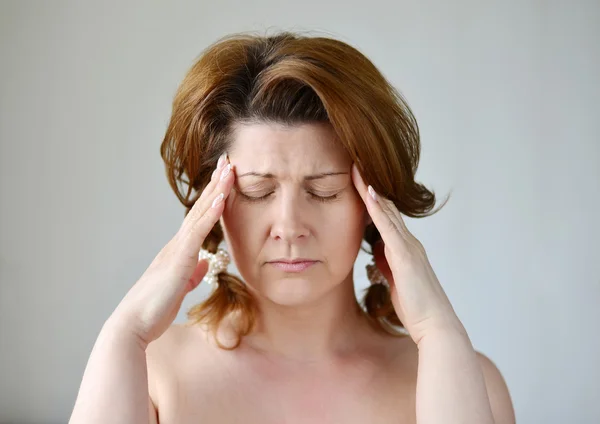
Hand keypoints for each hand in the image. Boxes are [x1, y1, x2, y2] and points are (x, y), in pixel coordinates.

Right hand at [110, 155, 234, 345]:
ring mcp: (178, 248)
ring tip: (228, 170)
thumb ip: (192, 272)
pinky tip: (221, 199)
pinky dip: (211, 214)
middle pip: (201, 207)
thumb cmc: (154, 308)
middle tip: (227, 161)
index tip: (224, 178)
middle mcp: (178, 243)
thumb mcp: (180, 286)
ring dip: (216, 190)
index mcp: (179, 250)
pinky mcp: (179, 258)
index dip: (213, 196)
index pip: (200, 217)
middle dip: (215, 183)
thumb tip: (203, 262)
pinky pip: (198, 232)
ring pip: (200, 213)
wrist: (134, 323)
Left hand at [351, 163, 463, 343]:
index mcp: (404, 249)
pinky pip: (388, 227)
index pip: (384, 217)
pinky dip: (378, 209)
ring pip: (387, 211)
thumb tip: (375, 252)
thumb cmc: (416, 308)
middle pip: (385, 208)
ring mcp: (408, 248)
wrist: (434, 326)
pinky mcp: (405, 256)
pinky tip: (368, 193)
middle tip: (355, 163)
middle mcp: (408, 243)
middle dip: (370, 185)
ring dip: (371, 189)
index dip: (371, 198)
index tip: (356, 181)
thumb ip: (386, 264)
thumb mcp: (395, 281)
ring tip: (357, 168)